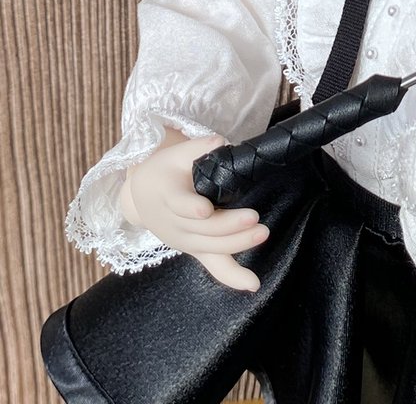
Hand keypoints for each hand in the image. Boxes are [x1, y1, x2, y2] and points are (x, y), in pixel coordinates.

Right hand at [120, 131, 267, 290]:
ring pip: (212, 247)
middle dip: (229, 225)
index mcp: (168, 196)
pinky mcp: (195, 249)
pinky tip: (253, 285)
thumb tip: (220, 141)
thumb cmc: (164, 170)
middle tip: (254, 218)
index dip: (191, 208)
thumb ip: (197, 147)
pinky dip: (232, 277)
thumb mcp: (175, 154)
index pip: (179, 205)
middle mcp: (175, 224)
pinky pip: (214, 267)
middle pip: (203, 229)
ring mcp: (185, 240)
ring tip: (262, 232)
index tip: (205, 210)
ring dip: (238, 243)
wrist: (142, 197)